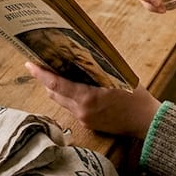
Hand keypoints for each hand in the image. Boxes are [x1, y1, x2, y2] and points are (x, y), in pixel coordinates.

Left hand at [25, 62, 160, 138]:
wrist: (146, 122)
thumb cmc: (135, 97)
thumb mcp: (118, 76)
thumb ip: (99, 67)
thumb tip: (84, 51)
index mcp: (87, 98)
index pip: (56, 84)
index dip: (40, 73)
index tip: (29, 63)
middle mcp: (81, 110)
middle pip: (54, 93)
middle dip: (46, 79)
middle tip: (43, 64)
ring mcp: (84, 119)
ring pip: (62, 101)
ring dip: (58, 88)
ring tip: (58, 73)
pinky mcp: (88, 124)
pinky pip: (72, 108)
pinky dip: (70, 96)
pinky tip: (77, 87)